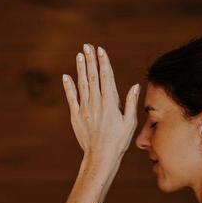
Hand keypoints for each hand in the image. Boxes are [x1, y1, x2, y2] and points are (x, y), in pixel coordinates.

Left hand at [62, 43, 139, 163]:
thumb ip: (130, 103)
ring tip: (79, 55)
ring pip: (82, 84)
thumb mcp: (130, 122)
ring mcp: (85, 109)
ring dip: (80, 69)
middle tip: (87, 46)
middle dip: (90, 60)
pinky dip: (69, 87)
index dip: (103, 62)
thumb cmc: (118, 141)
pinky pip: (71, 98)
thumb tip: (135, 86)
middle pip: (93, 77)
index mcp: (110, 103)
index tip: (100, 50)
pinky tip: (66, 76)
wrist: (101, 157)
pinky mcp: (76, 116)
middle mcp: (96, 103)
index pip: (106, 77)